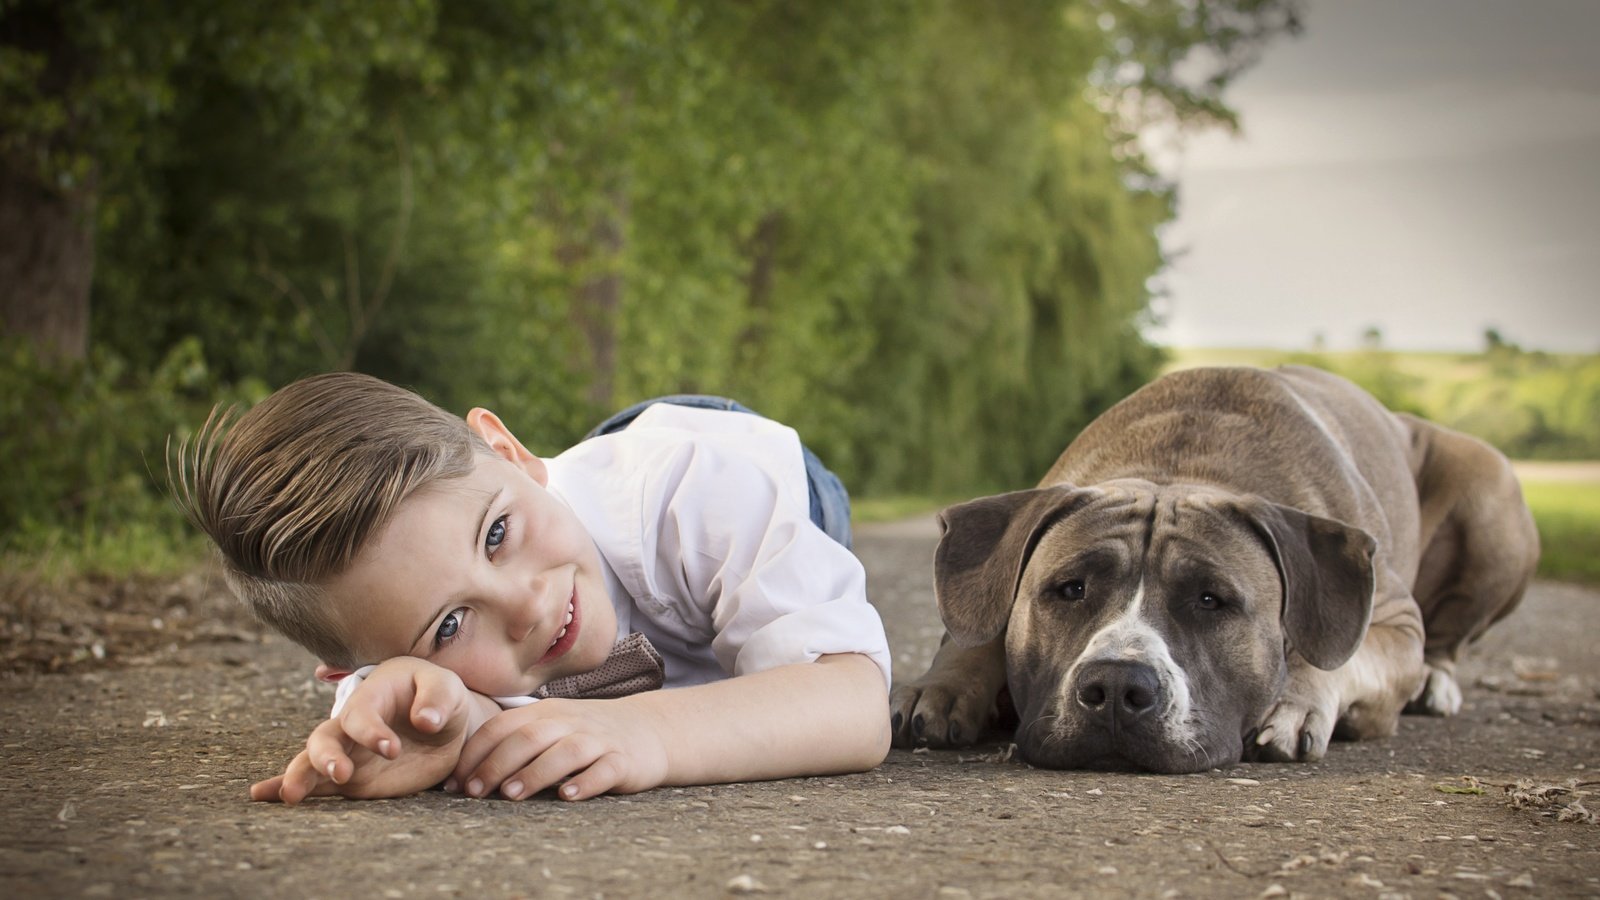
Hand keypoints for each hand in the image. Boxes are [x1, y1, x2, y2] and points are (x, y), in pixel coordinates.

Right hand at [251, 657, 481, 803]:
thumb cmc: (441, 696)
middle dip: (326, 757)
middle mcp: (352, 724)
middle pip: (325, 738)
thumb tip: (426, 721)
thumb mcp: (447, 687)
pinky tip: (264, 796)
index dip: (371, 732)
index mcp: (373, 696)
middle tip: (341, 774)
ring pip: (312, 761)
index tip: (392, 750)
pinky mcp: (352, 778)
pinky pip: (318, 785)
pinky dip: (287, 787)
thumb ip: (438, 698)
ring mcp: (348, 752)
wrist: (441, 720)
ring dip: (299, 776)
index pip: (361, 715)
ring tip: (290, 795)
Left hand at [449, 697, 669, 801]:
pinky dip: (586, 782)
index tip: (456, 782)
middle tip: (475, 792)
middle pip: (530, 736)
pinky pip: (605, 769)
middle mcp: (571, 722)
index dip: (476, 752)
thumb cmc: (587, 734)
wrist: (648, 730)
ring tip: (513, 794)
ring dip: (536, 772)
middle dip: (497, 763)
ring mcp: (599, 740)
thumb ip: (515, 740)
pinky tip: (568, 796)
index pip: (504, 725)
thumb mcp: (552, 726)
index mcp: (547, 712)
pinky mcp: (624, 760)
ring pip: (566, 751)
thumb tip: (464, 772)